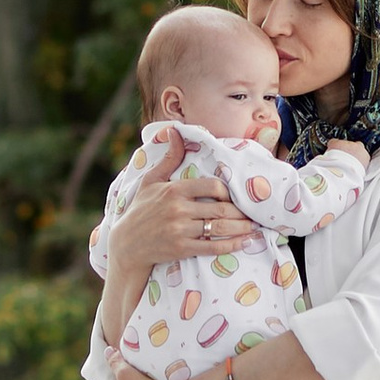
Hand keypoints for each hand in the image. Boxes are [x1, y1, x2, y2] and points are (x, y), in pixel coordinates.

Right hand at [105, 138, 257, 293]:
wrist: (126, 244)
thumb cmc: (140, 209)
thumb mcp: (151, 180)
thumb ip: (169, 158)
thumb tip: (175, 130)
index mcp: (174, 190)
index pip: (212, 186)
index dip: (227, 191)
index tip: (233, 197)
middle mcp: (178, 209)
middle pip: (220, 208)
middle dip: (240, 213)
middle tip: (254, 214)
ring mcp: (180, 230)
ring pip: (219, 228)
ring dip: (241, 229)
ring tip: (253, 228)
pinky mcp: (181, 249)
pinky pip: (212, 247)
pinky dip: (231, 246)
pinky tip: (244, 243)